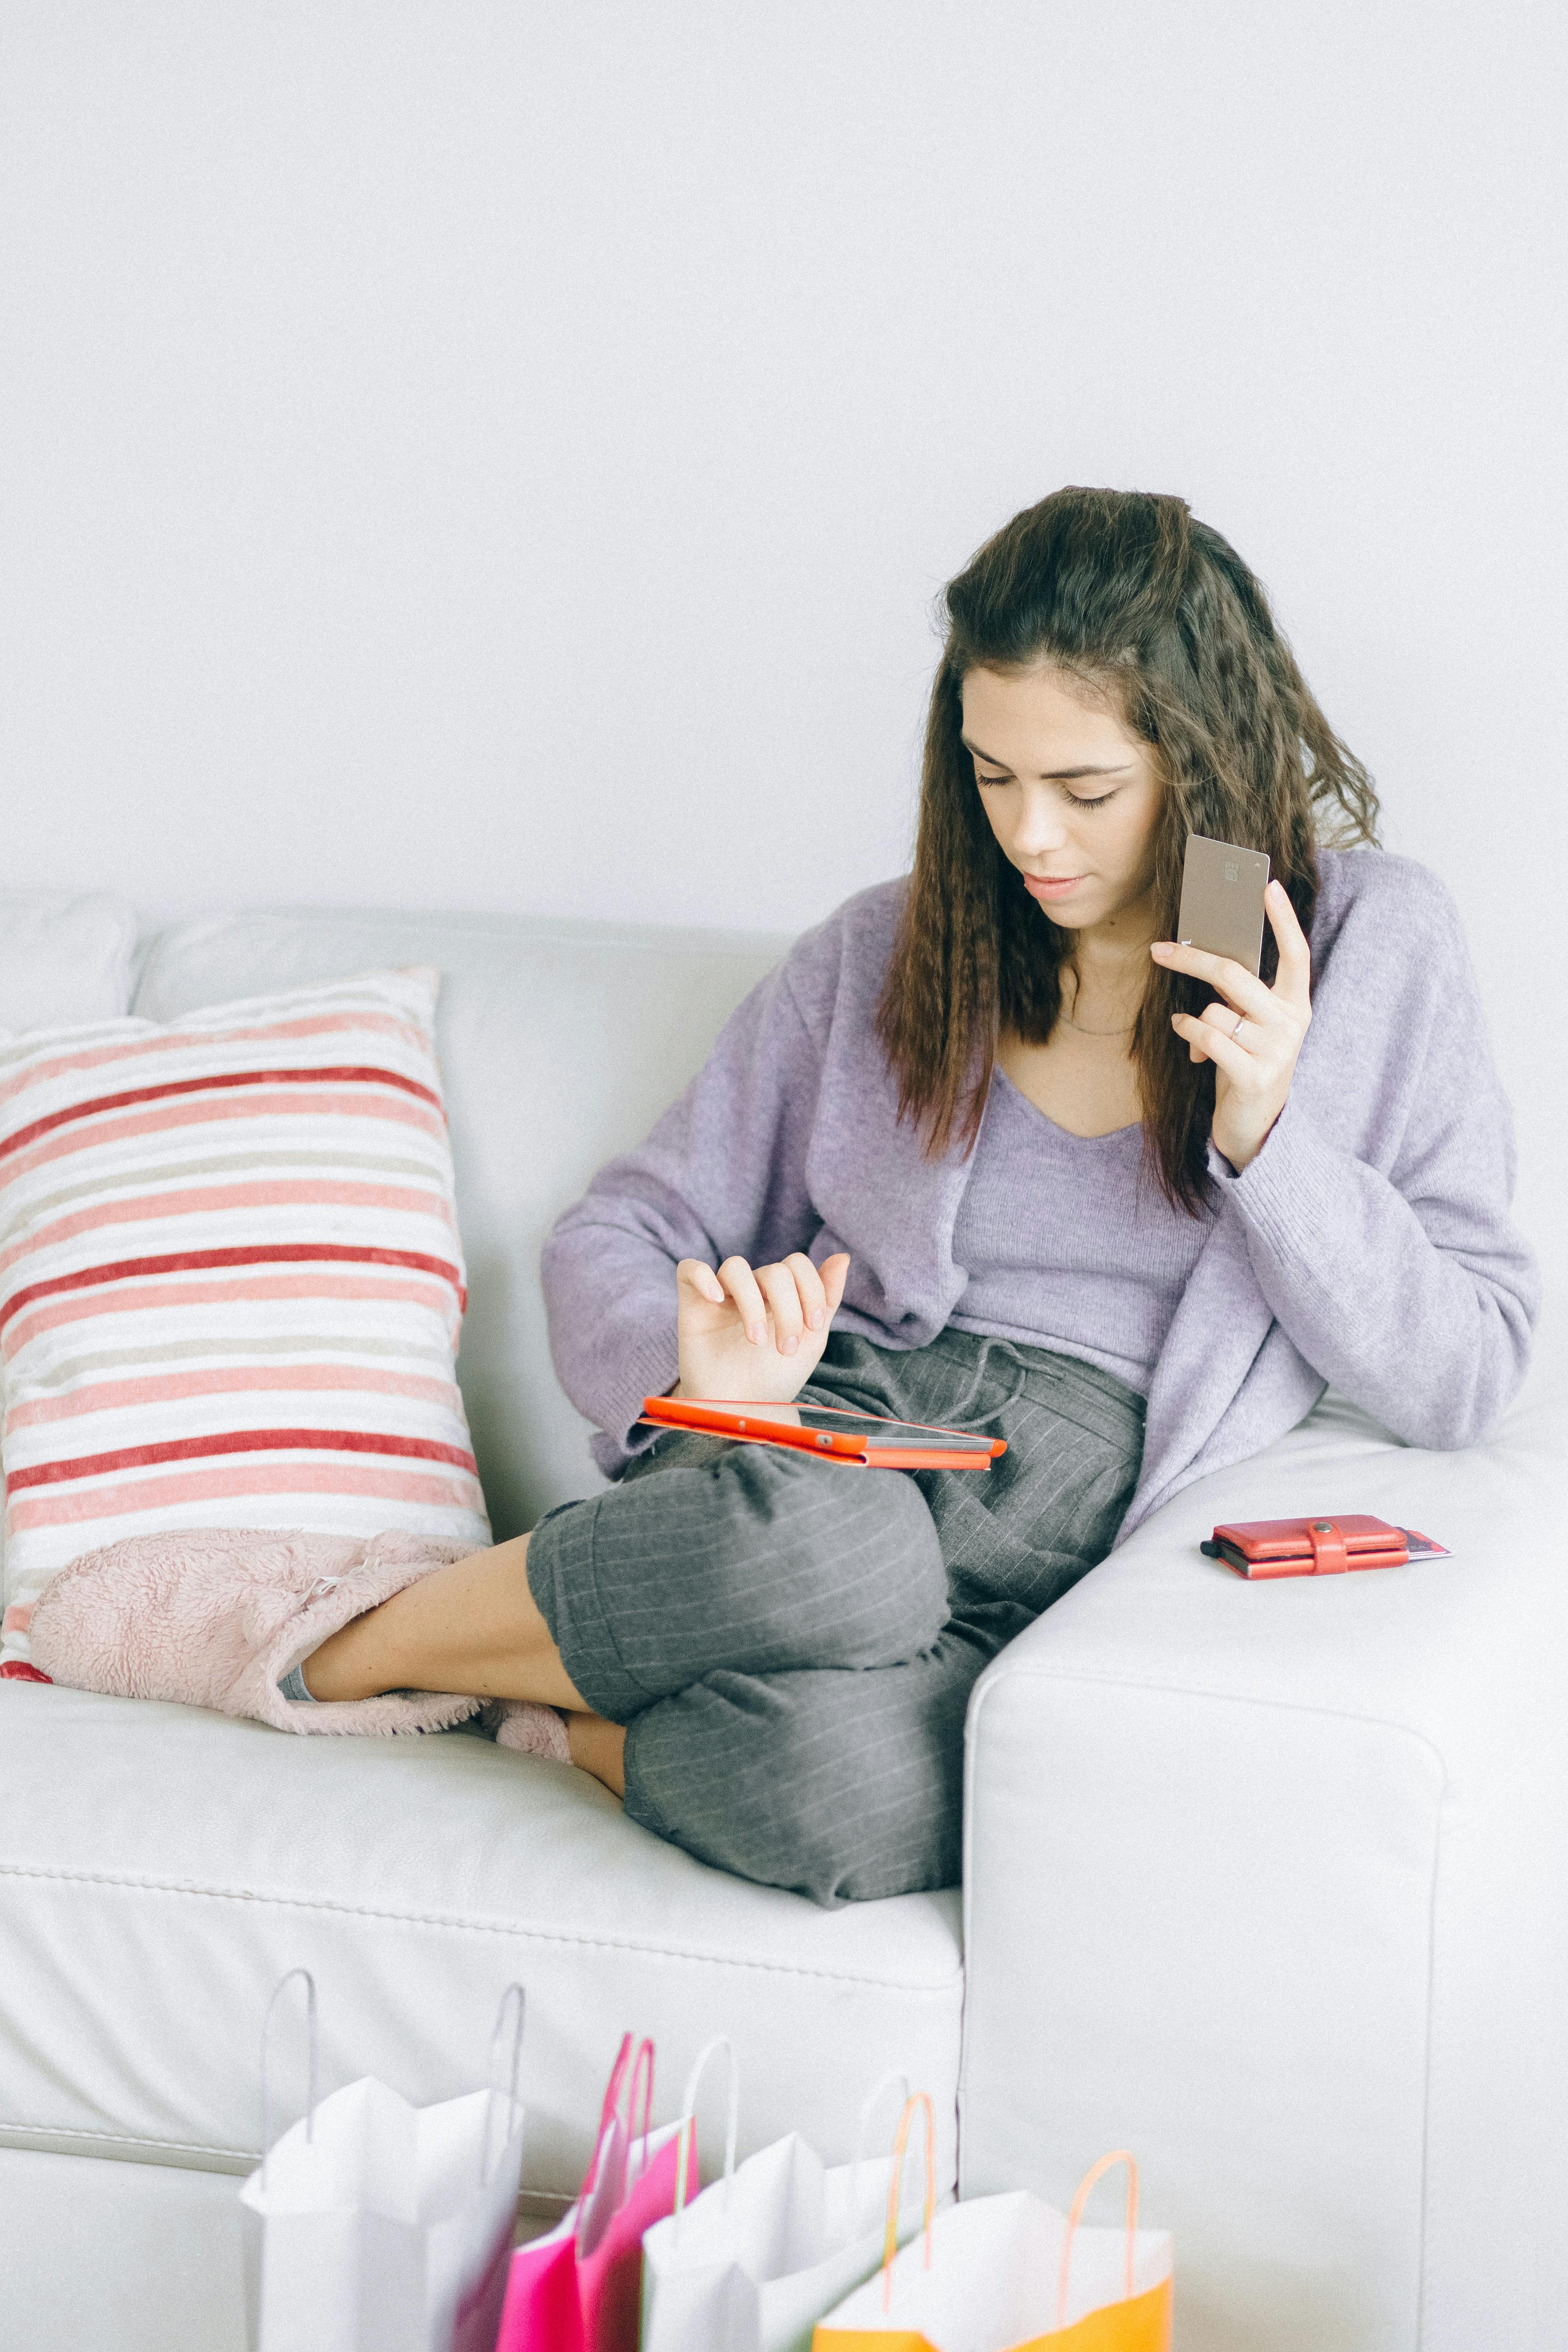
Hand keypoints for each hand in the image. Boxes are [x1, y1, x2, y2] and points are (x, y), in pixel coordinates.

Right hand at [673, 1251, 851, 1405]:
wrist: (744, 1411)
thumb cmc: (776, 1376)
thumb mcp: (812, 1339)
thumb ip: (827, 1298)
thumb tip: (843, 1257)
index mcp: (782, 1292)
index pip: (797, 1264)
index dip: (811, 1290)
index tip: (813, 1327)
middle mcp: (752, 1288)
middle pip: (774, 1271)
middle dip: (788, 1310)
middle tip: (786, 1348)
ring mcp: (722, 1294)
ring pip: (736, 1267)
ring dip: (752, 1303)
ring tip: (755, 1340)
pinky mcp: (692, 1304)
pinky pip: (690, 1270)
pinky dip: (703, 1277)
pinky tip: (716, 1299)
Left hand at [1150, 879, 1311, 1171]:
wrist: (1256, 1125)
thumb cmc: (1247, 1063)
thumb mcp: (1250, 1025)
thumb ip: (1238, 993)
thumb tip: (1203, 952)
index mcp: (1295, 1004)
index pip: (1295, 954)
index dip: (1283, 920)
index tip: (1268, 886)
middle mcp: (1292, 1023)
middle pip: (1234, 975)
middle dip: (1191, 959)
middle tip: (1160, 950)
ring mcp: (1276, 1051)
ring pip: (1215, 1010)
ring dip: (1192, 1020)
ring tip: (1190, 1031)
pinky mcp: (1254, 1076)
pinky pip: (1208, 1038)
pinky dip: (1188, 1034)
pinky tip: (1185, 1039)